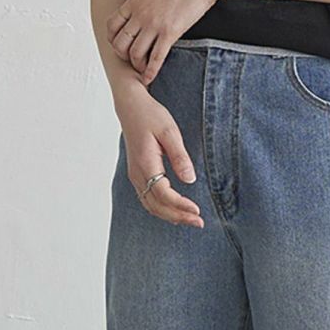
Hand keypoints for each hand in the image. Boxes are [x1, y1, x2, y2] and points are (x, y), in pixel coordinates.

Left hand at [103, 0, 221, 85]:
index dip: (113, 40)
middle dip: (124, 56)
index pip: (112, 26)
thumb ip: (145, 1)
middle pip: (120, 43)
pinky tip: (150, 78)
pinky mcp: (170, 32)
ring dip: (137, 66)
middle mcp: (139, 14)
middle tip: (133, 60)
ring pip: (135, 54)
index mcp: (134, 1)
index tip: (122, 46)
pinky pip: (155, 58)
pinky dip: (150, 71)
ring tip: (143, 70)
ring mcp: (154, 24)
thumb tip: (144, 10)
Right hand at [114, 83, 203, 228]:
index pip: (163, 193)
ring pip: (151, 205)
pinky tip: (176, 212)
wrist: (130, 106)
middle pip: (156, 205)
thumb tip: (190, 179)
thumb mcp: (170, 131)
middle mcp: (137, 173)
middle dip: (178, 216)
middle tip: (199, 223)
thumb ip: (179, 156)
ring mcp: (135, 175)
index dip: (180, 205)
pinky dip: (162, 209)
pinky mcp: (137, 174)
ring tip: (191, 220)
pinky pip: (148, 199)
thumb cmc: (150, 115)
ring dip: (170, 215)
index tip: (197, 210)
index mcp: (145, 163)